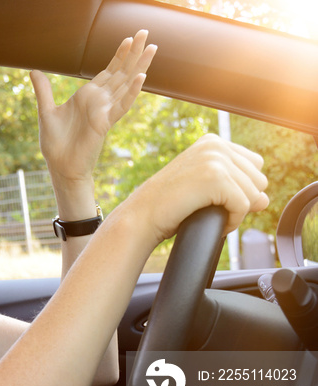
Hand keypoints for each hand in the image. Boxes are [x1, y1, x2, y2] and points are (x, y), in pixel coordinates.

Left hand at [31, 30, 156, 185]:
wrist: (60, 167)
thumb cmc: (55, 143)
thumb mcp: (45, 111)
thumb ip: (43, 91)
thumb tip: (34, 71)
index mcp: (87, 97)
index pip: (107, 72)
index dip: (119, 55)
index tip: (128, 38)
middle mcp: (99, 101)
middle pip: (121, 73)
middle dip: (133, 53)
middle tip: (145, 32)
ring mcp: (104, 111)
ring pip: (126, 85)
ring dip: (138, 66)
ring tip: (151, 48)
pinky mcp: (105, 123)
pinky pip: (121, 105)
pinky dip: (131, 91)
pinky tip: (141, 77)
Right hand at [125, 134, 269, 244]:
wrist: (142, 216)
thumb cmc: (169, 205)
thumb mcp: (204, 186)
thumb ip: (235, 185)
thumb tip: (264, 199)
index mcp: (212, 141)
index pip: (255, 166)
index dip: (240, 188)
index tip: (215, 198)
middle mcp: (215, 145)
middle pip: (258, 180)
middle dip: (241, 200)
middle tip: (210, 207)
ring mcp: (215, 159)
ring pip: (253, 194)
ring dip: (235, 212)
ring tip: (209, 214)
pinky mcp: (216, 178)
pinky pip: (243, 206)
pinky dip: (233, 221)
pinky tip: (215, 222)